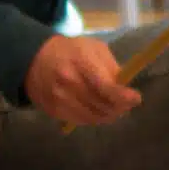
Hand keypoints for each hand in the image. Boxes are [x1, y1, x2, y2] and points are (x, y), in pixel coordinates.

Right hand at [24, 33, 140, 127]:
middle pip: (102, 105)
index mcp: (80, 62)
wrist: (32, 59)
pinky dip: (93, 118)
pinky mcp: (53, 110)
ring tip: (113, 107)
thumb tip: (124, 89)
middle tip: (126, 103)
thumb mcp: (93, 48)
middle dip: (120, 107)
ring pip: (94, 117)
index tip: (136, 98)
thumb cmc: (69, 50)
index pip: (106, 87)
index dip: (124, 97)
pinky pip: (81, 121)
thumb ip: (111, 67)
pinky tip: (96, 109)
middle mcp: (68, 82)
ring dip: (108, 115)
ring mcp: (59, 99)